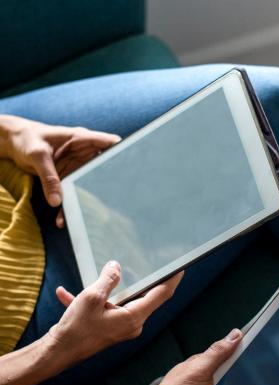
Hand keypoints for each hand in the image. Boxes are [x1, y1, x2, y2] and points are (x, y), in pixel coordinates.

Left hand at [0, 115, 119, 226]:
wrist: (13, 143)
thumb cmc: (26, 139)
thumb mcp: (37, 155)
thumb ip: (49, 177)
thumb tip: (57, 201)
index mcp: (80, 139)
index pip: (108, 144)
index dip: (122, 154)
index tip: (132, 168)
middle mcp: (84, 153)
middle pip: (104, 169)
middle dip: (109, 186)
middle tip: (113, 202)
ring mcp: (78, 166)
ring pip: (89, 186)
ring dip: (86, 202)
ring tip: (84, 218)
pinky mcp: (69, 177)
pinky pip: (74, 193)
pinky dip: (69, 206)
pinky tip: (62, 218)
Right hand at [48, 261, 183, 362]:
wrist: (56, 353)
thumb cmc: (76, 329)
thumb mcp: (92, 297)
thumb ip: (108, 279)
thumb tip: (116, 267)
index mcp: (134, 317)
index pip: (161, 295)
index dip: (171, 280)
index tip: (180, 268)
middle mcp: (133, 324)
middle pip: (144, 297)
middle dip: (141, 280)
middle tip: (144, 263)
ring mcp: (121, 328)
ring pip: (122, 302)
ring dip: (111, 289)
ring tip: (103, 274)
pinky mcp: (109, 329)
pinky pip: (104, 310)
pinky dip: (92, 301)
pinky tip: (67, 294)